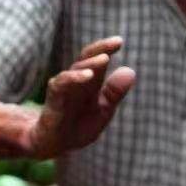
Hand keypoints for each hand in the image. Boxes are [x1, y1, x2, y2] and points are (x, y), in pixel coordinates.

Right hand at [23, 36, 134, 158]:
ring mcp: (64, 89)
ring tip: (105, 58)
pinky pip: (61, 84)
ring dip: (90, 64)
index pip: (98, 59)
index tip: (119, 41)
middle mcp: (76, 82)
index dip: (106, 49)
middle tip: (117, 42)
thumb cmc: (79, 125)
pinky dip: (74, 78)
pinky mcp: (54, 99)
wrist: (56, 144)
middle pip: (86, 59)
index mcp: (90, 83)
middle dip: (100, 49)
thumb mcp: (104, 109)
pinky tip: (88, 76)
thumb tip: (131, 70)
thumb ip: (115, 92)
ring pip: (75, 70)